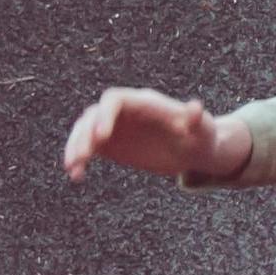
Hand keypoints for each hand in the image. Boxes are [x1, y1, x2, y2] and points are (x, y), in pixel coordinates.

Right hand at [62, 86, 240, 184]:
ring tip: (73, 167)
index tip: (102, 136)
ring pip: (85, 130)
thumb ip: (196, 120)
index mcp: (145, 103)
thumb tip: (195, 107)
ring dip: (75, 146)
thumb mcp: (203, 131)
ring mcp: (115, 126)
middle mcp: (125, 111)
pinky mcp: (110, 143)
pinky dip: (79, 159)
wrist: (195, 151)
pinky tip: (76, 175)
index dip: (105, 115)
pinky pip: (88, 147)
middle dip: (85, 133)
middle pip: (94, 115)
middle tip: (83, 157)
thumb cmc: (202, 137)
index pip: (116, 99)